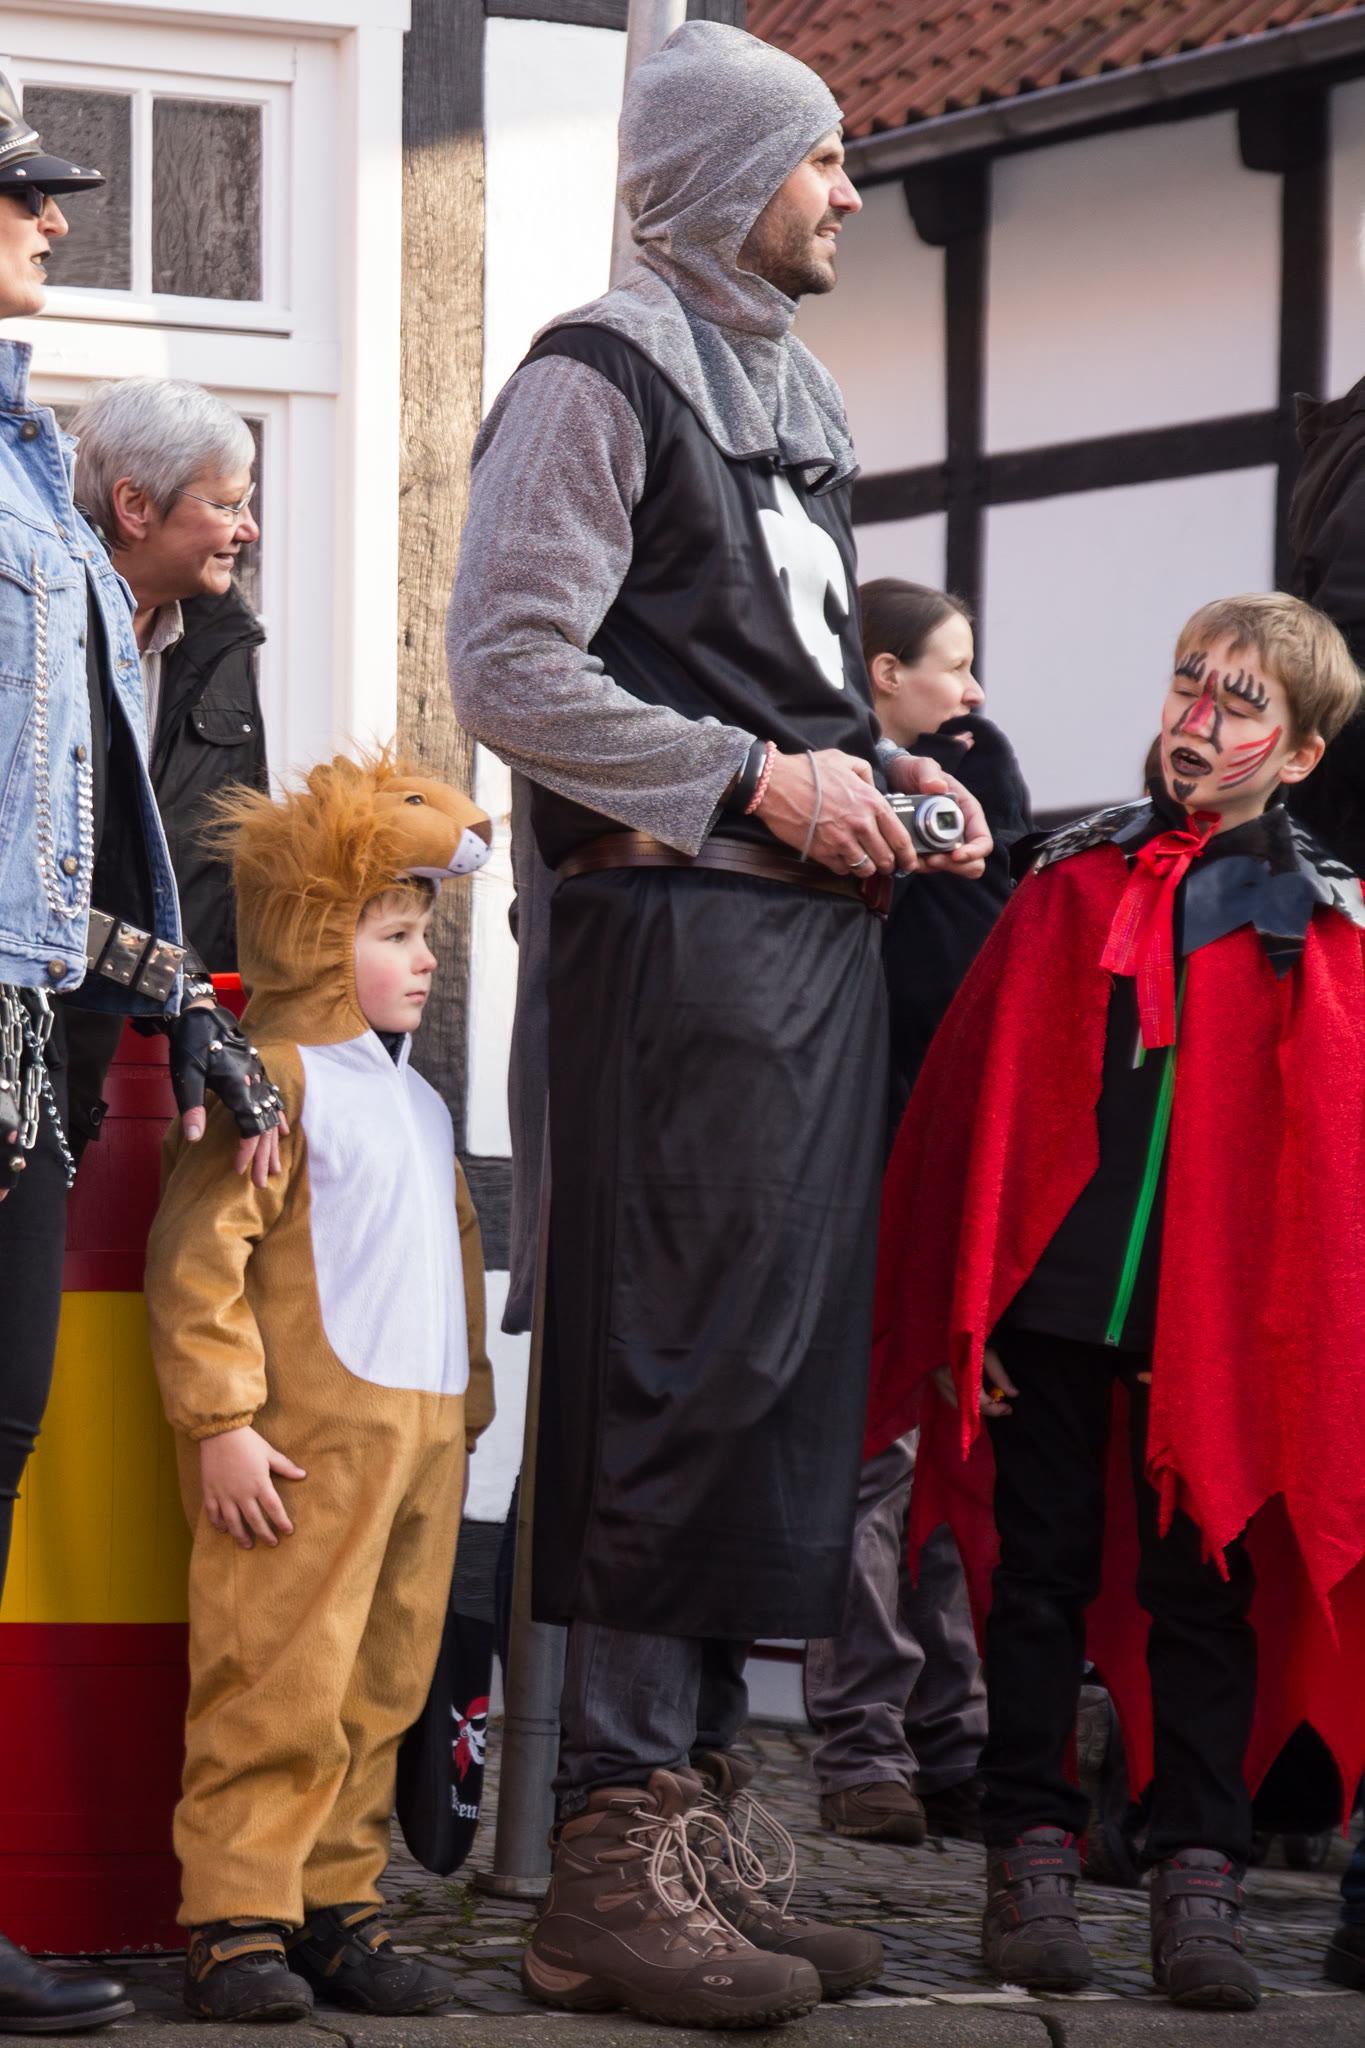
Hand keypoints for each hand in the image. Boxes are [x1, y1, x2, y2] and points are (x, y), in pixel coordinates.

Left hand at [169, 1004, 287, 1182]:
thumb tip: (195, 1138)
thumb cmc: (189, 1042)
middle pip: (265, 1126)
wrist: (199, 1011)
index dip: (248, 1151)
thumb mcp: (185, 1075)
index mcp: (238, 1084)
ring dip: (274, 1143)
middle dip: (264, 1156)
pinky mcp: (257, 1071)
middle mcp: (254, 1081)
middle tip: (264, 1183)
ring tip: (277, 1167)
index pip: (249, 1126)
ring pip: (272, 1115)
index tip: (241, 1170)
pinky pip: (274, 1099)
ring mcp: (259, 1076)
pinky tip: (285, 1131)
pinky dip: (279, 1118)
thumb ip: (192, 1106)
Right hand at [200, 1425, 305, 1548]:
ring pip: (233, 1522)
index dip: (281, 1522)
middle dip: (264, 1534)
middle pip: (254, 1520)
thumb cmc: (247, 1441)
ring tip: (248, 1545)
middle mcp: (242, 1493)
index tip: (288, 1532)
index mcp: (259, 1483)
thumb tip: (302, 1475)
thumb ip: (285, 1466)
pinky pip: (213, 1513)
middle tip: (272, 1543)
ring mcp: (224, 1494)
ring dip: (241, 1535)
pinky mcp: (210, 1491)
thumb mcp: (269, 1453)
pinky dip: (218, 1523)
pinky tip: (223, 1530)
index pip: (273, 1508)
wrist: (220, 1432)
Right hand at [755, 749, 914, 875]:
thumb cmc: (808, 770)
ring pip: (865, 868)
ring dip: (867, 868)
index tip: (909, 862)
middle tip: (886, 865)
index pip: (899, 837)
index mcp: (871, 802)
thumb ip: (865, 773)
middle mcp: (860, 824)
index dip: (908, 854)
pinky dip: (845, 868)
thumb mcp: (844, 760)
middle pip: (885, 858)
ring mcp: (841, 840)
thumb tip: (873, 786)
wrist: (775, 784)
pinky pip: (842, 870)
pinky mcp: (822, 852)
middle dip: (889, 865)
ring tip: (864, 864)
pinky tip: (843, 860)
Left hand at [887, 753, 992, 877]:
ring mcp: (944, 843)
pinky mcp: (927, 850)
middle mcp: (960, 831)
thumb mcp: (921, 766)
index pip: (983, 841)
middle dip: (952, 866)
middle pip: (970, 863)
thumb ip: (929, 773)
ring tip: (912, 856)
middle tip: (930, 860)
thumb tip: (938, 787)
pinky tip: (904, 855)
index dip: (974, 852)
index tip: (955, 855)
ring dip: (931, 867)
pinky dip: (917, 865)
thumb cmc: (913, 771)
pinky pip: (927, 866)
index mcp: (968, 812)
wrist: (892, 779)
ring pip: (947, 867)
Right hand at [932, 1347, 1017, 1416]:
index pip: (978, 1399)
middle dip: (988, 1410)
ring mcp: (938, 1383)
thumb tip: (1013, 1394)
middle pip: (969, 1406)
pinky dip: (967, 1403)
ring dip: (977, 1408)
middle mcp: (946, 1380)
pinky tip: (977, 1399)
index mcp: (960, 1371)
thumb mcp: (988, 1355)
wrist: (946, 1332)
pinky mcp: (936, 1383)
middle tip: (1004, 1409)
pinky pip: (953, 1401)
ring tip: (992, 1404)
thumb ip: (1000, 1376)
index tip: (1008, 1408)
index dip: (994, 1407)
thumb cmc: (968, 1341)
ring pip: (960, 1406)